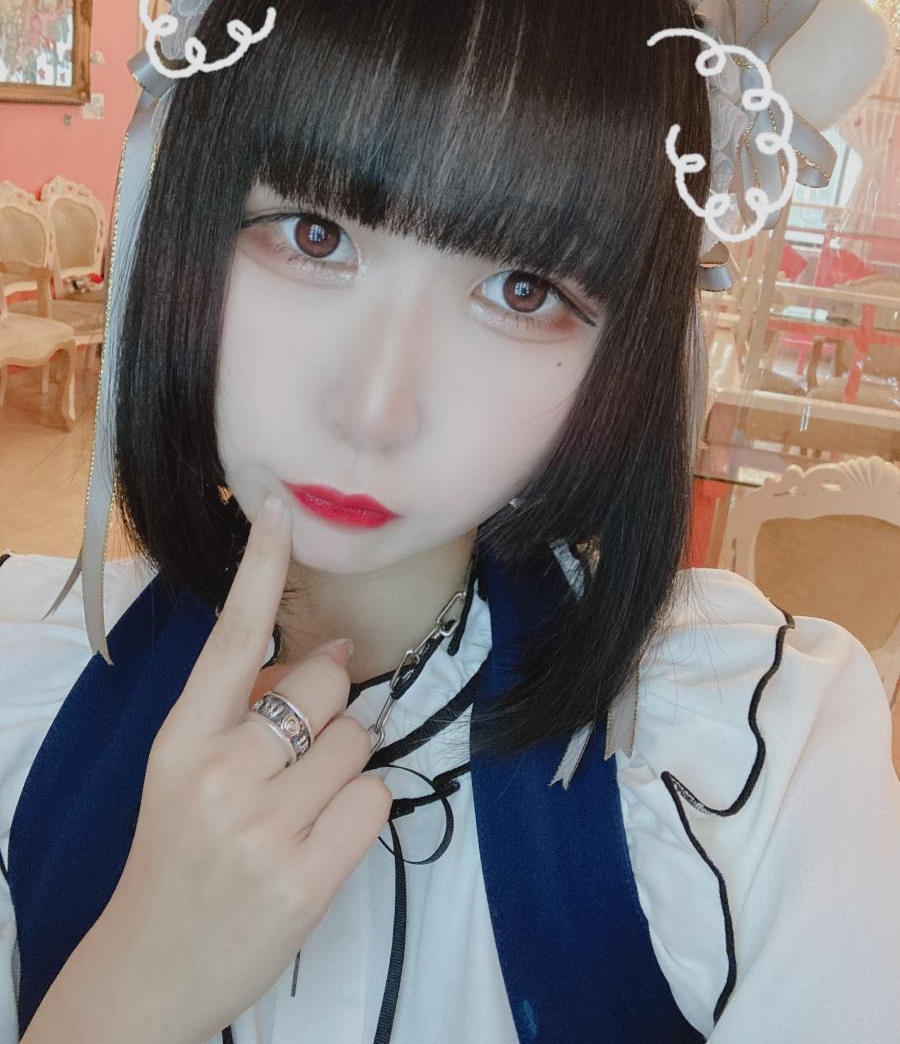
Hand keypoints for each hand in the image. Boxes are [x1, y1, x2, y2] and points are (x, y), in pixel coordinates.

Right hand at [102, 495, 391, 1042]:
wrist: (152, 968)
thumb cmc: (178, 856)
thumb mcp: (185, 774)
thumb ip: (245, 712)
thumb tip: (329, 652)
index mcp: (182, 738)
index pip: (233, 636)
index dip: (260, 566)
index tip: (281, 508)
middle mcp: (219, 772)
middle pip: (327, 684)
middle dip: (333, 708)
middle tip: (301, 755)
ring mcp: (262, 825)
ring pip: (360, 739)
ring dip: (349, 763)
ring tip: (304, 807)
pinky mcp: (306, 876)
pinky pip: (376, 798)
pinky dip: (363, 810)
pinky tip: (323, 839)